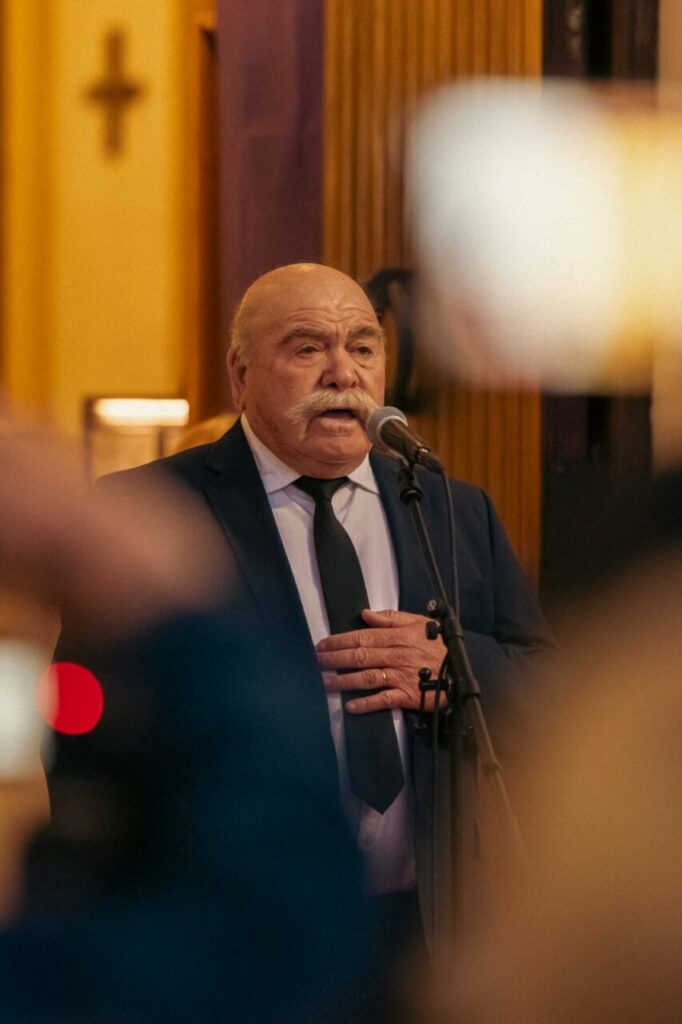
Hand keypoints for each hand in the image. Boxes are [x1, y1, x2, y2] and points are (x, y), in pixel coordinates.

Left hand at [316, 608, 445, 712]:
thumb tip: (365, 614)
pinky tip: (350, 706)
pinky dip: (366, 703)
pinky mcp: (408, 696)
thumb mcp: (417, 622)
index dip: (338, 641)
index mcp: (396, 637)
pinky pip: (384, 700)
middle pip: (359, 656)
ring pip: (367, 678)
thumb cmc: (439, 643)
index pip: (361, 637)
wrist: (464, 667)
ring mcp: (401, 676)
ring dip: (343, 681)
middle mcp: (396, 656)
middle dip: (334, 659)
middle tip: (314, 663)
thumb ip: (390, 618)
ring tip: (324, 683)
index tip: (321, 645)